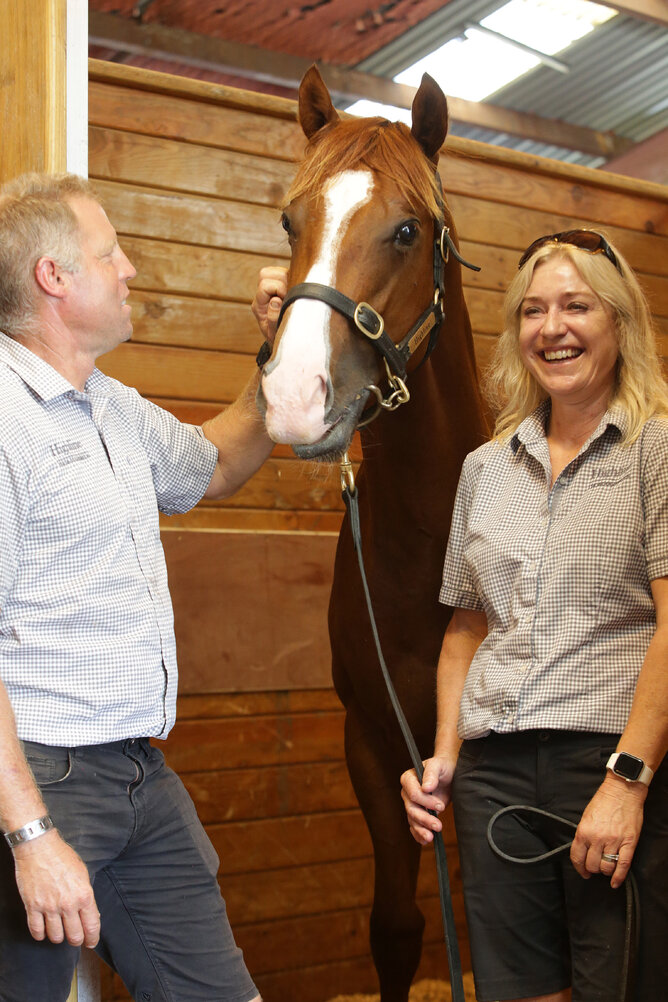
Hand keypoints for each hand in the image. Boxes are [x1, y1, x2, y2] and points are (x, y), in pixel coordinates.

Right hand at [13, 828, 99, 946]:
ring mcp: (49, 907)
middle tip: (75, 938)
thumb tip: (90, 914)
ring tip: (59, 930)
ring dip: (58, 937)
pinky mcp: (32, 907)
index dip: (92, 938)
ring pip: (56, 937)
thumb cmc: (62, 857)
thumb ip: (86, 896)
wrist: (39, 847)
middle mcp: (68, 904)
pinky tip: (43, 930)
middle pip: (74, 936)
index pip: (92, 926)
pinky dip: (40, 934)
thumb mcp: (83, 874)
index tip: (91, 942)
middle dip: (77, 940)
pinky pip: (36, 931)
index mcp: (84, 895)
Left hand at [251, 266, 287, 343]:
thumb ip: (273, 319)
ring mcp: (271, 290)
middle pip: (266, 273)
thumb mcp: (275, 333)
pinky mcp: (281, 286)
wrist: (284, 341)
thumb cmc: (280, 337)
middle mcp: (262, 296)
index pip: (265, 285)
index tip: (287, 300)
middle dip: (282, 282)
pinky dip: (291, 278)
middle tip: (291, 294)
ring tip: (294, 292)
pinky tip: (297, 289)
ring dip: (287, 278)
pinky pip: (284, 273)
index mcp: (259, 306)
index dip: (278, 289)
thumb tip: (275, 301)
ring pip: (275, 271)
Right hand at [400, 756, 455, 844]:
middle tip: (439, 826)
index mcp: (408, 778)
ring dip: (421, 829)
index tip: (440, 806)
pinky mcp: (418, 813)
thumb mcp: (438, 765)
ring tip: (432, 837)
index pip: (413, 794)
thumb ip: (431, 774)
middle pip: (411, 809)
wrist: (450, 774)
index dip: (425, 802)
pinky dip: (419, 835)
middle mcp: (407, 792)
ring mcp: (412, 804)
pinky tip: (426, 840)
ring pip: (412, 819)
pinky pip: (414, 826)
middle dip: (424, 819)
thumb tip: (426, 787)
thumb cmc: (443, 767)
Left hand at [570, 773, 645, 888]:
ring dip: (605, 871)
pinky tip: (615, 882)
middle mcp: (597, 838)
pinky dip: (618, 877)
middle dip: (592, 869)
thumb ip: (584, 834)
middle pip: (592, 865)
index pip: (577, 857)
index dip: (579, 868)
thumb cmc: (604, 801)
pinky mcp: (628, 843)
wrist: (622, 791)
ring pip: (607, 867)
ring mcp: (614, 841)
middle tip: (595, 868)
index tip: (582, 871)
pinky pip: (623, 865)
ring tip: (606, 868)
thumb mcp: (586, 817)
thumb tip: (583, 851)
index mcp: (584, 831)